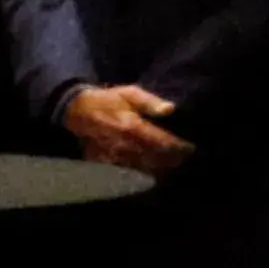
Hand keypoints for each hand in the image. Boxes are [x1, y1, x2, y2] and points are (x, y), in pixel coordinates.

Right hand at [62, 83, 194, 175]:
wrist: (78, 110)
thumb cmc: (108, 100)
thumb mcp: (129, 93)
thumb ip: (150, 102)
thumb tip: (171, 109)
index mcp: (133, 127)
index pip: (163, 143)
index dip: (179, 147)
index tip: (190, 147)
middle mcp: (126, 145)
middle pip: (157, 159)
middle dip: (173, 160)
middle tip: (184, 158)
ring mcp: (115, 156)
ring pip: (145, 169)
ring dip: (160, 169)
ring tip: (171, 165)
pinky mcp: (107, 163)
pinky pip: (129, 173)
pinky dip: (143, 174)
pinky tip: (151, 171)